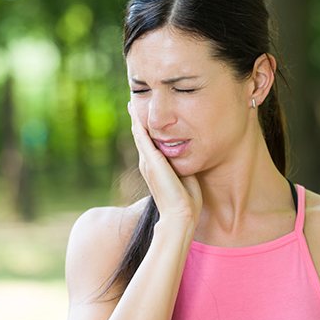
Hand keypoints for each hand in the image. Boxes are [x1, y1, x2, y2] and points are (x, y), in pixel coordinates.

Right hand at [127, 102, 202, 225]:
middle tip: (133, 104)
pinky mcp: (151, 161)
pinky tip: (135, 111)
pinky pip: (142, 137)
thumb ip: (181, 163)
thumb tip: (187, 152)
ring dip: (136, 119)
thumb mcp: (184, 176)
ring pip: (139, 135)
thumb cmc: (186, 200)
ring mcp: (147, 162)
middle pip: (141, 137)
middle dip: (138, 121)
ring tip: (132, 105)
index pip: (149, 145)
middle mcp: (147, 164)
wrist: (180, 214)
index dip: (147, 130)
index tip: (146, 118)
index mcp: (155, 168)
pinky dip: (138, 123)